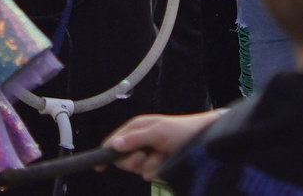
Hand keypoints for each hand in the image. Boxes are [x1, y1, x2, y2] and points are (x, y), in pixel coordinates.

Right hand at [106, 111, 220, 178]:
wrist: (203, 139)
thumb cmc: (180, 129)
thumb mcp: (157, 132)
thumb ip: (135, 139)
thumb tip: (113, 145)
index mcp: (136, 128)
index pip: (113, 142)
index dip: (106, 153)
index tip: (99, 167)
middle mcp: (139, 141)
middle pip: (122, 159)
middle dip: (134, 161)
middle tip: (145, 155)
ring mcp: (148, 153)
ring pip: (137, 169)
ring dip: (150, 164)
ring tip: (163, 155)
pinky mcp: (157, 164)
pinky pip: (149, 173)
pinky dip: (158, 169)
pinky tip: (167, 161)